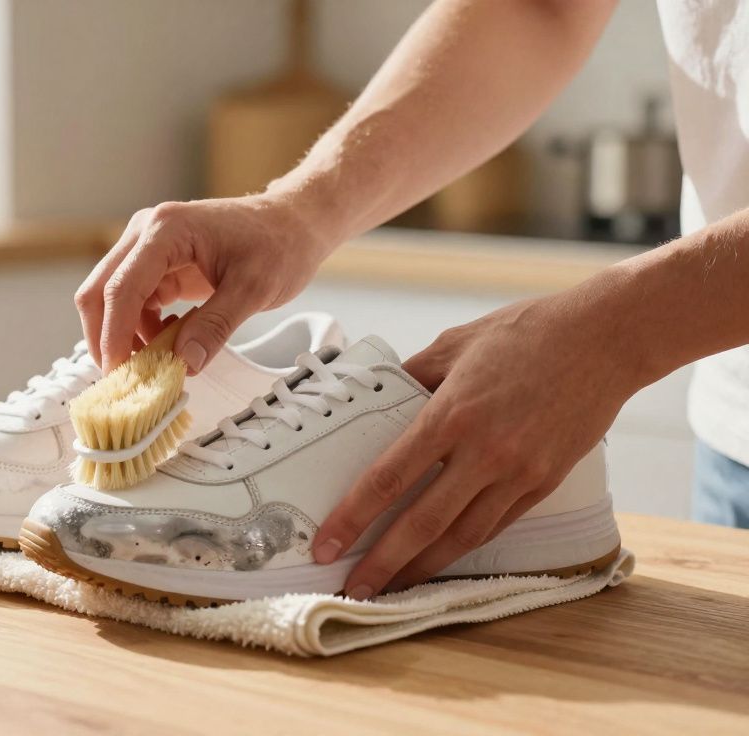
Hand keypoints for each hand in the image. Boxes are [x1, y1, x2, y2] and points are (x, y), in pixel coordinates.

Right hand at [75, 193, 330, 373]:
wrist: (292, 223)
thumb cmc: (278, 244)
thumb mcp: (254, 289)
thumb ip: (216, 326)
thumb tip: (184, 363)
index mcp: (165, 230)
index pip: (122, 287)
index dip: (115, 334)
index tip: (119, 373)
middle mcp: (146, 233)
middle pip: (100, 290)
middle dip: (105, 337)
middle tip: (122, 378)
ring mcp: (148, 248)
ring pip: (110, 299)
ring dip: (124, 336)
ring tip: (154, 365)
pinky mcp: (156, 265)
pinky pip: (133, 302)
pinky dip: (141, 329)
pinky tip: (168, 343)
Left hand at [311, 295, 638, 598]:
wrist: (607, 338)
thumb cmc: (527, 332)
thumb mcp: (454, 343)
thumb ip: (412, 376)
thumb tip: (377, 398)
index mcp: (451, 415)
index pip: (388, 478)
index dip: (352, 517)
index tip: (326, 544)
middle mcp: (484, 452)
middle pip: (422, 522)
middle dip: (382, 562)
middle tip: (352, 590)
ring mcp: (518, 473)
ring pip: (462, 536)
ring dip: (423, 567)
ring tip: (393, 586)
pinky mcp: (545, 483)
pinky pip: (496, 525)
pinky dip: (464, 547)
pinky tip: (440, 559)